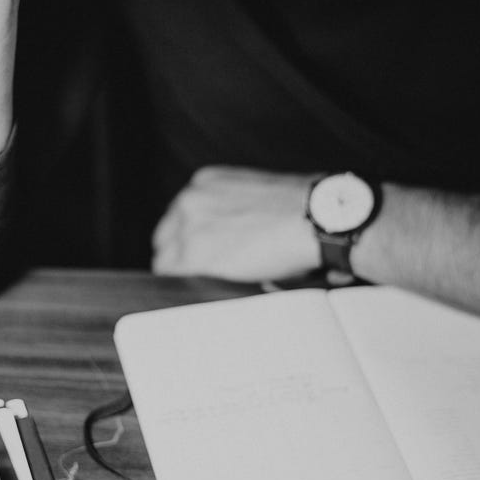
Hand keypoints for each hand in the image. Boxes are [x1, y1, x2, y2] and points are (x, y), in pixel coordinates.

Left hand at [152, 166, 321, 281]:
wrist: (313, 219)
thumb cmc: (300, 211)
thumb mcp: (256, 196)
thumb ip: (231, 210)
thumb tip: (228, 235)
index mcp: (205, 184)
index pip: (178, 220)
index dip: (190, 242)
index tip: (203, 254)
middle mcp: (190, 201)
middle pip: (166, 241)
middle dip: (183, 258)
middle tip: (209, 275)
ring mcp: (188, 228)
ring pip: (166, 263)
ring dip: (186, 276)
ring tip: (213, 288)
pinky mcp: (194, 256)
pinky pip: (173, 281)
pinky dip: (186, 291)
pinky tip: (205, 295)